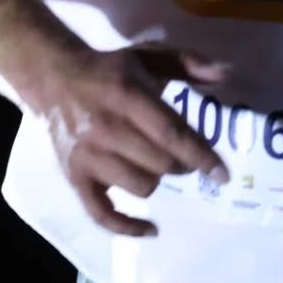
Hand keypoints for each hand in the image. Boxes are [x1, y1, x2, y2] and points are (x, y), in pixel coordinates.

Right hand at [34, 44, 231, 236]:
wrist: (56, 79)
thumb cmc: (112, 69)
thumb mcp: (149, 53)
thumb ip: (188, 63)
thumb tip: (226, 75)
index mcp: (128, 96)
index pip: (171, 133)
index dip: (201, 155)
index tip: (223, 174)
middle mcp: (107, 129)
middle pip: (159, 163)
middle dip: (182, 165)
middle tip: (186, 159)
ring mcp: (88, 157)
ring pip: (138, 186)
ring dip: (157, 181)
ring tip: (159, 167)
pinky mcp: (74, 177)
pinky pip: (101, 213)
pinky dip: (126, 227)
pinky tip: (151, 229)